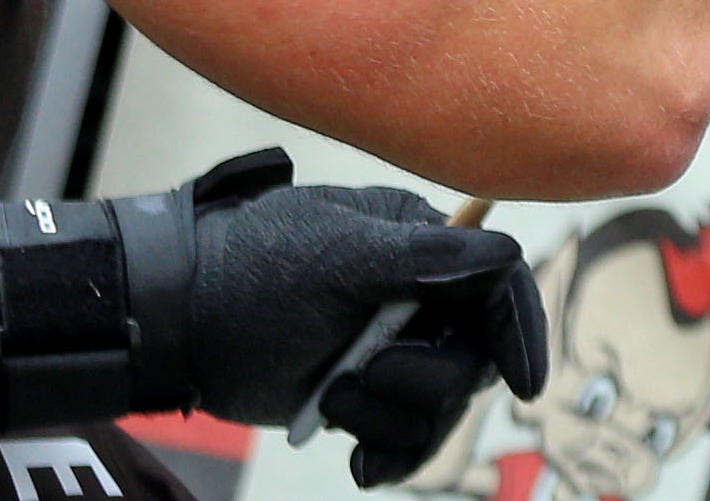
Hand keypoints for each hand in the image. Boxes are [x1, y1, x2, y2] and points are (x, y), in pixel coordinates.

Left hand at [178, 160, 546, 480]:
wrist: (184, 325)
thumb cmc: (254, 272)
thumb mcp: (336, 255)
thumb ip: (422, 257)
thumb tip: (505, 254)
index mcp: (419, 242)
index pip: (499, 282)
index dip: (520, 330)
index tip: (524, 382)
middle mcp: (418, 296)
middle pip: (475, 358)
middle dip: (424, 380)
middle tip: (364, 374)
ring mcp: (394, 350)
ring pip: (441, 407)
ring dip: (388, 416)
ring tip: (331, 397)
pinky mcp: (369, 398)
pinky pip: (408, 442)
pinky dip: (389, 456)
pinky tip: (358, 466)